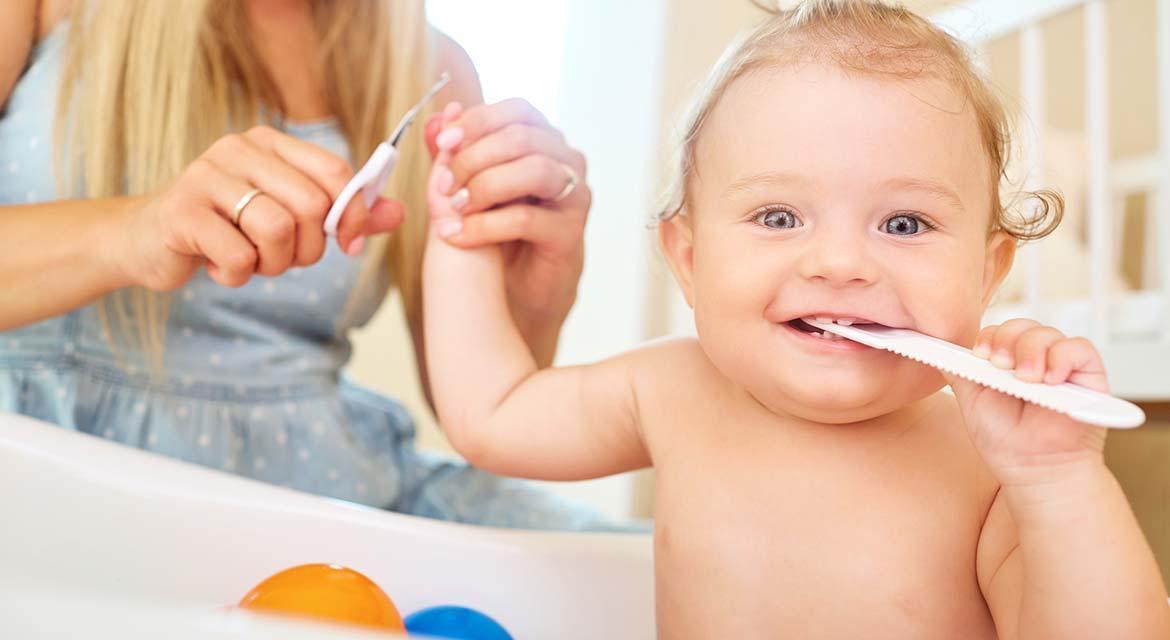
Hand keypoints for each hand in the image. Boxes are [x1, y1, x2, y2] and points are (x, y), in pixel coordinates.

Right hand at [112, 126, 404, 290]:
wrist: (149, 241)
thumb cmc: (230, 229)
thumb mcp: (291, 219)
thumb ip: (344, 215)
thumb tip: (399, 213)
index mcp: (270, 144)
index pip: (335, 173)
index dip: (353, 216)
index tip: (348, 245)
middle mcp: (238, 149)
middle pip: (311, 206)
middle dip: (308, 249)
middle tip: (281, 258)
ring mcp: (206, 176)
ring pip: (277, 231)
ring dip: (272, 264)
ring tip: (250, 260)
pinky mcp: (181, 212)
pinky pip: (240, 257)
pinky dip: (237, 275)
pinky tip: (218, 265)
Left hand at [424, 99, 588, 346]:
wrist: (520, 291)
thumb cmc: (498, 234)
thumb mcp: (468, 188)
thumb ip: (454, 154)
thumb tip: (438, 119)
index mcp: (545, 142)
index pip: (516, 111)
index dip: (477, 121)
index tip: (443, 142)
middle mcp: (567, 162)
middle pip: (522, 137)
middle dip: (473, 157)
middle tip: (443, 184)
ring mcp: (574, 197)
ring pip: (533, 171)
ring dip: (484, 186)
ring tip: (454, 208)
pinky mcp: (571, 234)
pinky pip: (526, 219)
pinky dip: (485, 225)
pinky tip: (458, 236)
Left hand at [947, 319, 1108, 483]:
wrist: (1033, 470)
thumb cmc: (1005, 441)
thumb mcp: (971, 401)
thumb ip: (959, 371)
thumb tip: (937, 347)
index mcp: (1008, 363)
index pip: (999, 331)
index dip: (989, 337)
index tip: (980, 354)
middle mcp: (1036, 360)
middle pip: (1023, 325)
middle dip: (1007, 339)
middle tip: (1001, 365)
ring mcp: (1062, 366)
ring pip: (1048, 333)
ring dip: (1032, 350)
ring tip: (1027, 379)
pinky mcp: (1090, 376)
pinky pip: (1079, 348)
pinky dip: (1062, 358)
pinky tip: (1049, 379)